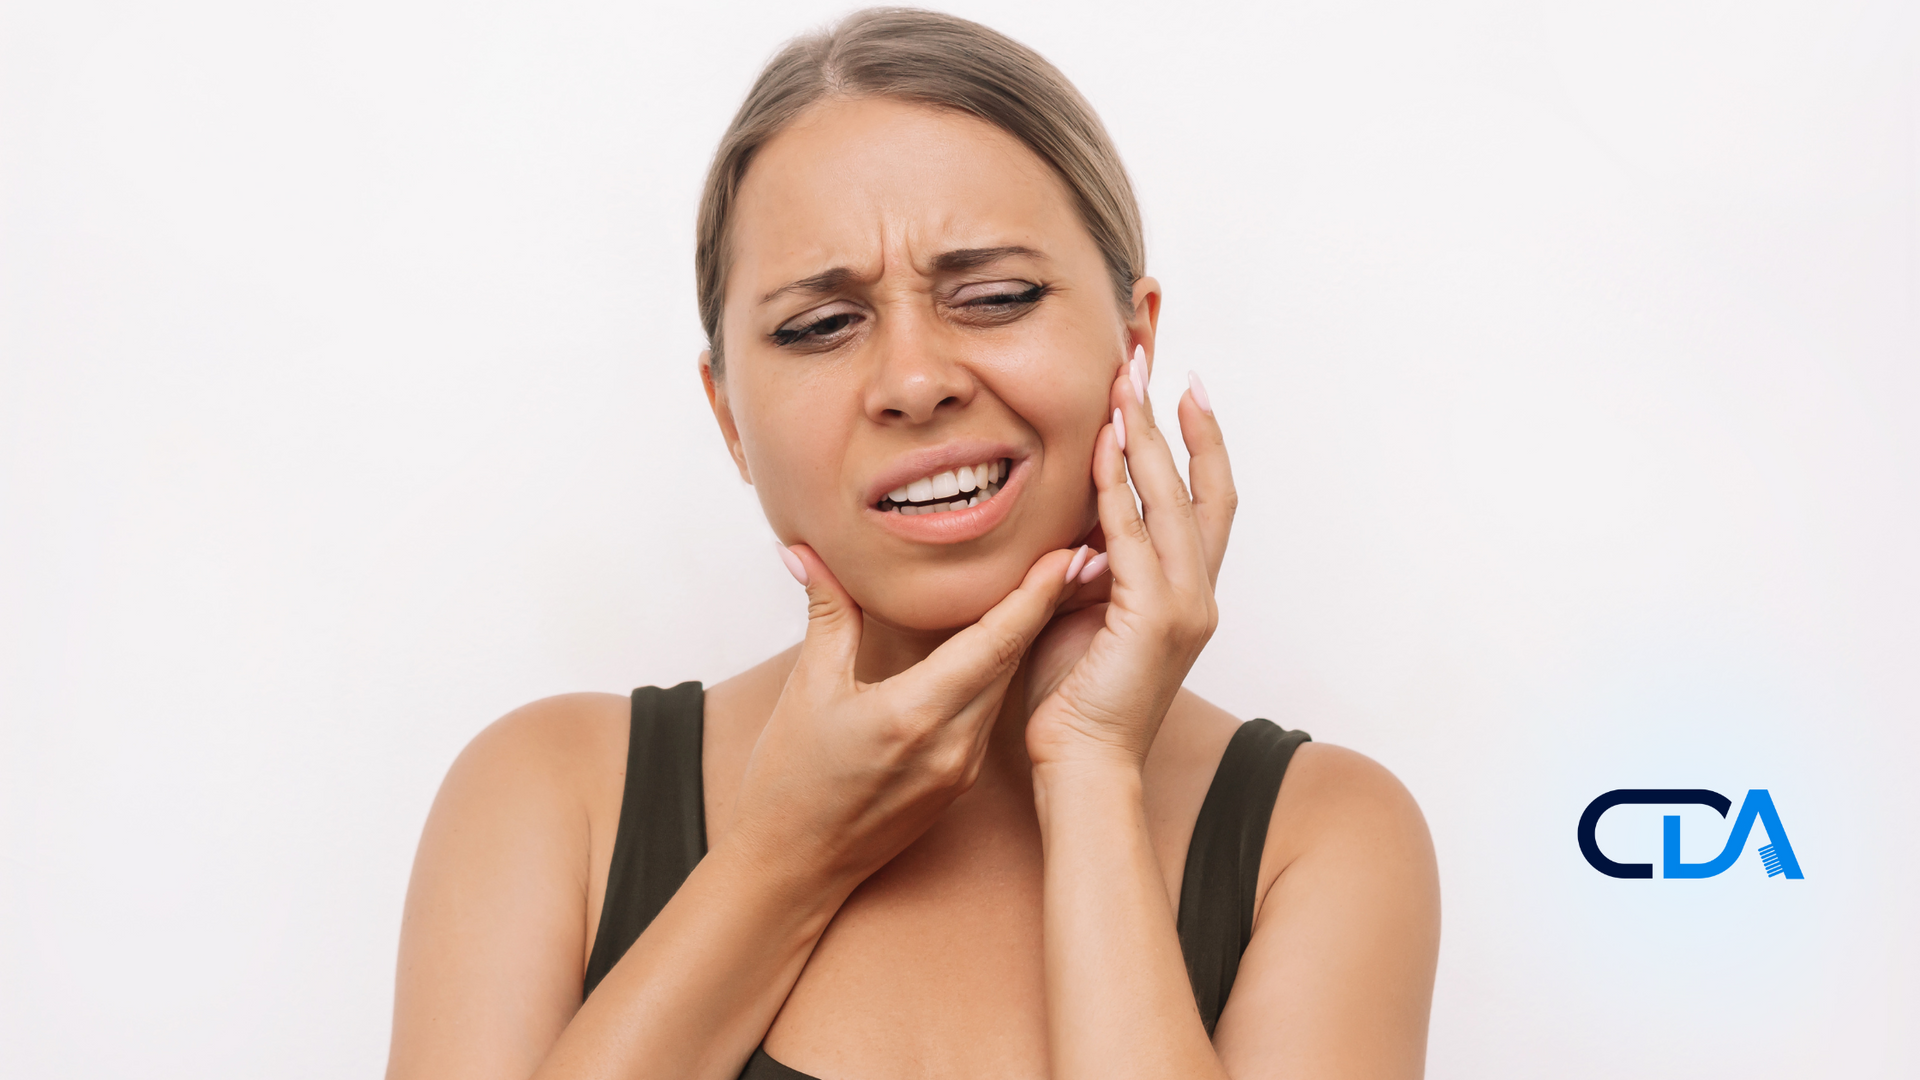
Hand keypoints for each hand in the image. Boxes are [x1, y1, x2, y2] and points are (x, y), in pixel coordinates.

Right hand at [725, 542, 1082, 889]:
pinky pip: (987, 716)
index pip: (995, 643)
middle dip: (1042, 606)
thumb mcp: (806, 689)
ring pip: (1003, 688)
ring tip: (1048, 589)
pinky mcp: (958, 783)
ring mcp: (960, 768)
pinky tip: (1003, 648)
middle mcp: (951, 744)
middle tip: (1070, 553)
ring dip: (1024, 640)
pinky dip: (998, 675)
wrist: (793, 869)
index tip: (1065, 554)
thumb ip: (825, 613)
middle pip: (1012, 661)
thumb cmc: (789, 783)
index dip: (1034, 595)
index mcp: (915, 713)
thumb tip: (804, 551)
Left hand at [1024, 353, 1236, 771]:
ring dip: (1147, 438)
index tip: (1181, 390)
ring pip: (1173, 500)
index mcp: (1188, 594)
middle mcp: (1200, 594)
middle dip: (1177, 420)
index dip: (1199, 444)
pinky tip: (1103, 446)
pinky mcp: (1155, 618)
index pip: (1206, 502)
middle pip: (1204, 486)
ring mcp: (1185, 606)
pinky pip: (1136, 536)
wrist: (1081, 766)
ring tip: (1126, 384)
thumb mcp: (1082, 615)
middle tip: (1149, 362)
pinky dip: (1120, 487)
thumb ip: (1091, 567)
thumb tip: (1076, 525)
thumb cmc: (1074, 700)